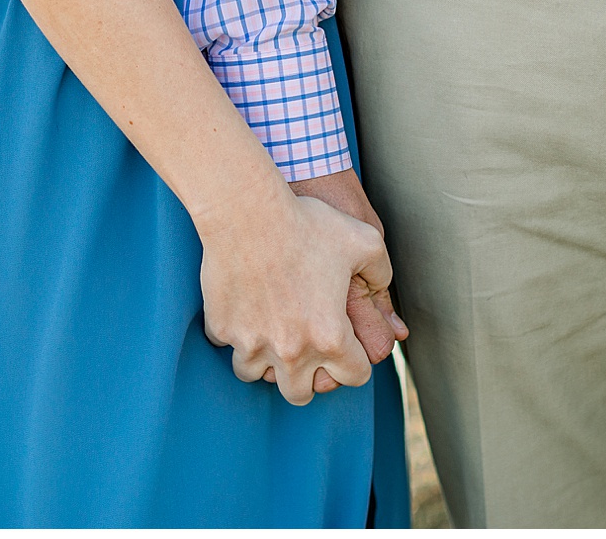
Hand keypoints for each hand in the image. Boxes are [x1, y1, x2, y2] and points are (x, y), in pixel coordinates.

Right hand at [197, 184, 393, 404]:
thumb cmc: (307, 223)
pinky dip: (235, 334)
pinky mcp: (222, 329)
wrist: (247, 211)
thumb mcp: (363, 240)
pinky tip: (244, 311)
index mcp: (330, 337)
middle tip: (308, 352)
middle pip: (300, 395)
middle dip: (308, 378)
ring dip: (266, 362)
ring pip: (257, 376)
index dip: (356, 362)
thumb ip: (382, 272)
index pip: (354, 377)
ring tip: (272, 336)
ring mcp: (251, 343)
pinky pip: (228, 345)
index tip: (347, 347)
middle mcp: (291, 351)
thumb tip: (383, 295)